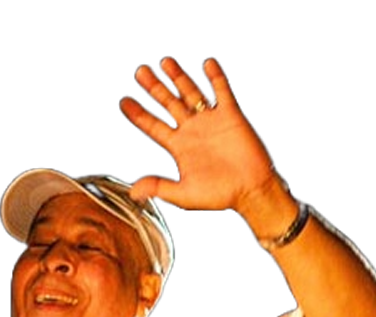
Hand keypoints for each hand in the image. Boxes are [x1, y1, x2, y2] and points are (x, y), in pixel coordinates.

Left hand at [120, 57, 276, 213]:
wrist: (251, 189)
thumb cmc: (220, 195)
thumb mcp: (184, 194)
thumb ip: (159, 187)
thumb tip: (133, 191)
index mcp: (180, 147)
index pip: (154, 126)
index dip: (139, 114)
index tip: (124, 102)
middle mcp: (193, 131)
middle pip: (169, 103)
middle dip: (155, 87)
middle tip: (140, 71)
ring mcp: (211, 121)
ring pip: (191, 93)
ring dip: (178, 77)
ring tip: (165, 62)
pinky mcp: (231, 116)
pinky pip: (222, 91)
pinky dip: (216, 77)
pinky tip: (207, 64)